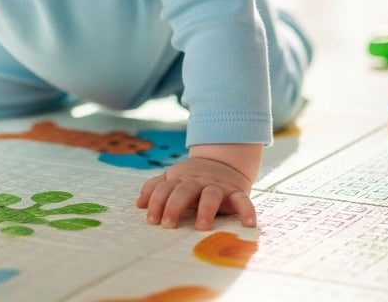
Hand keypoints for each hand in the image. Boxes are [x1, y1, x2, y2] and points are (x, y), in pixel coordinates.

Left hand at [137, 157, 255, 229]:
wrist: (225, 160)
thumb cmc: (193, 177)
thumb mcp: (174, 178)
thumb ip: (156, 188)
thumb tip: (139, 203)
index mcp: (181, 179)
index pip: (165, 188)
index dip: (156, 202)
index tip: (151, 220)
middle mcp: (198, 182)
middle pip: (184, 191)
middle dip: (175, 206)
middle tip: (168, 224)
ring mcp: (218, 186)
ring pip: (211, 195)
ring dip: (206, 209)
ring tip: (202, 227)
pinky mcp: (236, 192)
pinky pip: (243, 200)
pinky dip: (247, 210)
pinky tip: (249, 224)